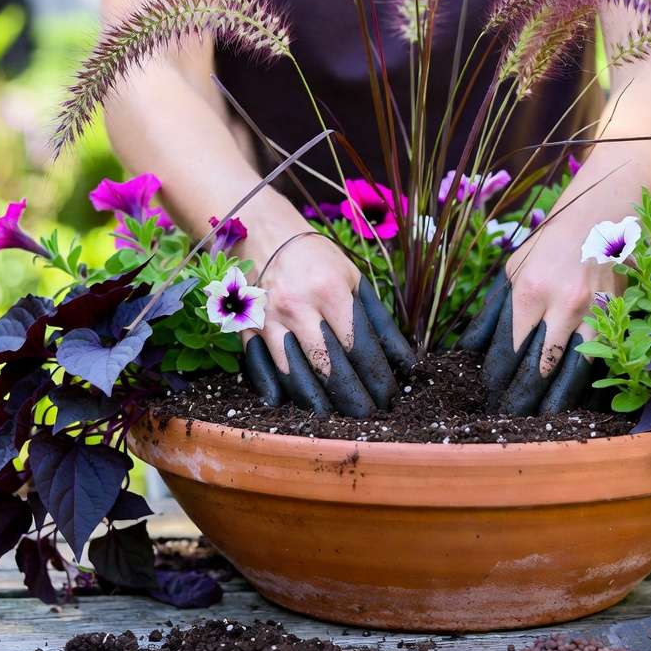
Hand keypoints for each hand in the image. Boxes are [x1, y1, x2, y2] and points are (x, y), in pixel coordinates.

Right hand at [237, 211, 413, 416]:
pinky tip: (287, 406)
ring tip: (334, 418)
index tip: (390, 397)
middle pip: (328, 366)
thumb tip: (406, 363)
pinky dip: (273, 388)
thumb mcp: (354, 279)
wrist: (263, 232)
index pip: (359, 347)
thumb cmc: (318, 259)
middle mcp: (298, 307)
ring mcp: (267, 318)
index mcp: (331, 291)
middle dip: (352, 398)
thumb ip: (379, 322)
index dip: (377, 378)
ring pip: (294, 373)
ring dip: (316, 402)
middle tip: (369, 416)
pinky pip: (259, 365)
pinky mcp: (245, 326)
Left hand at [459, 214, 623, 414]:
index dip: (497, 379)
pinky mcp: (617, 318)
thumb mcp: (513, 270)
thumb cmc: (549, 246)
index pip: (509, 350)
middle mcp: (563, 305)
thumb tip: (469, 350)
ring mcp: (595, 314)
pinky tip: (579, 408)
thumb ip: (492, 312)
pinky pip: (604, 362)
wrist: (601, 218)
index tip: (488, 397)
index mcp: (531, 291)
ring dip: (556, 403)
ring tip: (541, 423)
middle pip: (539, 368)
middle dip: (521, 399)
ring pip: (575, 372)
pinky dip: (592, 389)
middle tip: (508, 419)